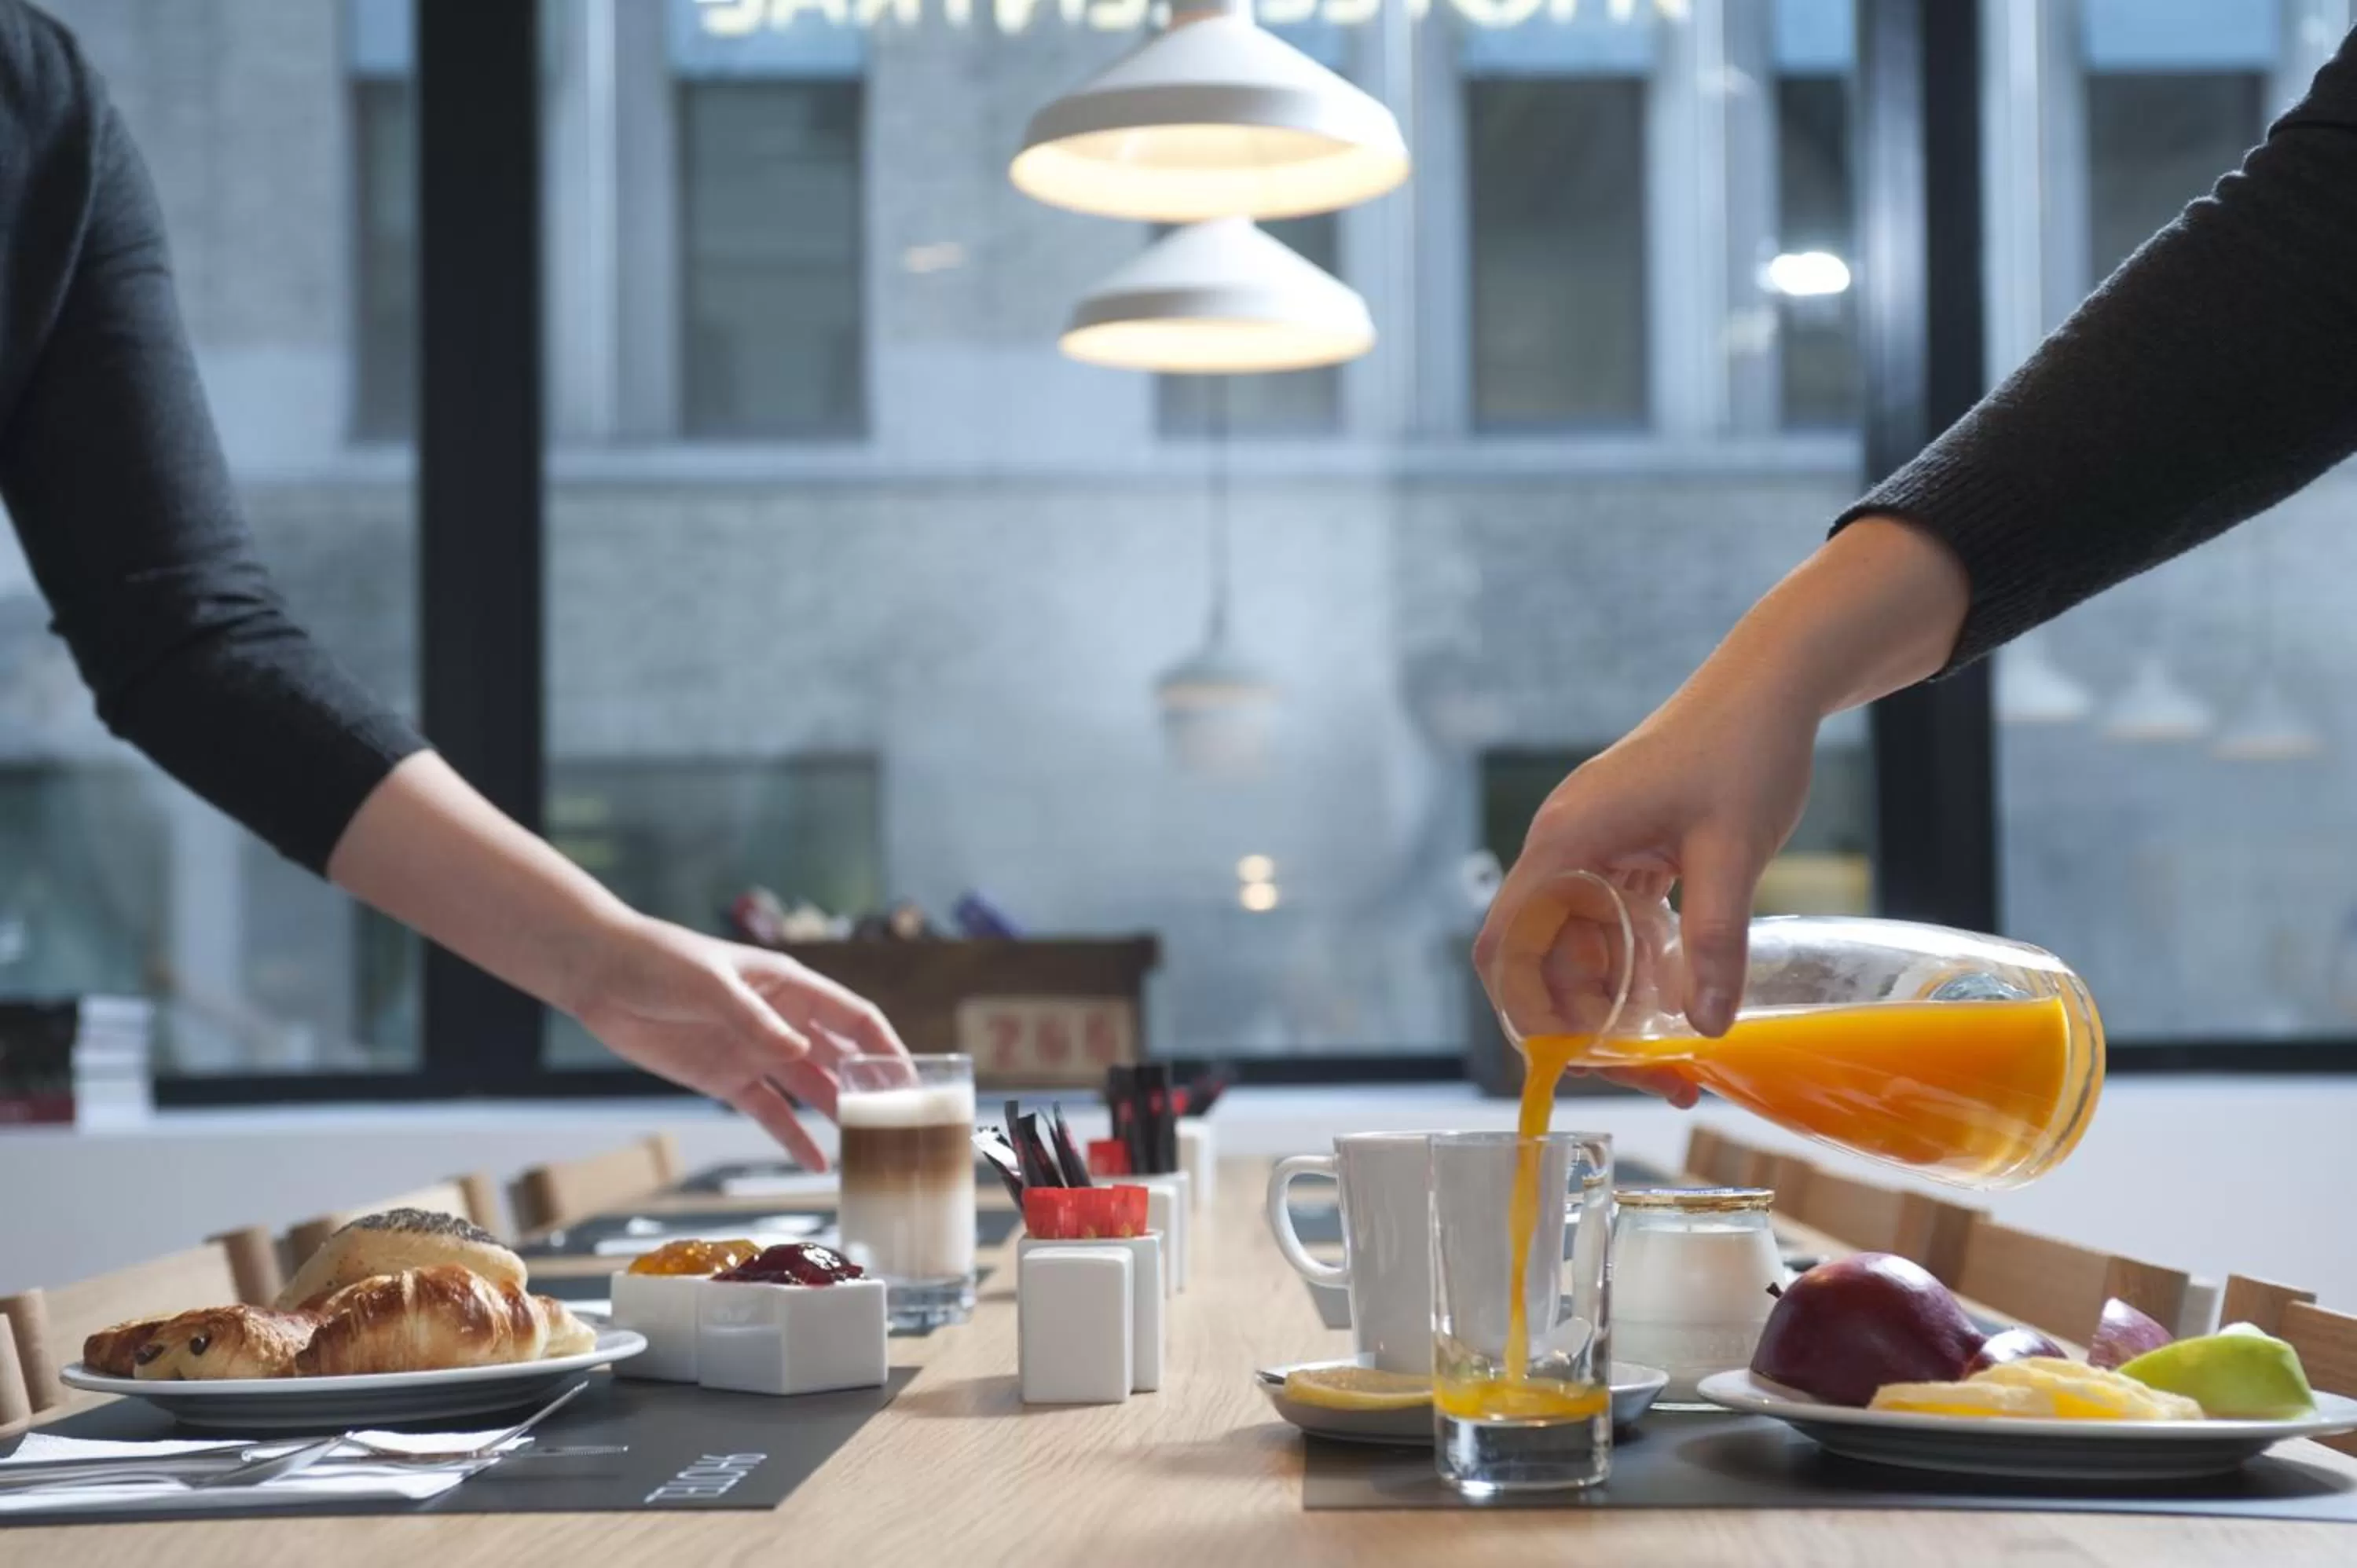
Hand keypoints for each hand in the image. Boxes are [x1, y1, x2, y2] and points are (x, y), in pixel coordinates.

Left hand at [566, 914, 907, 1169]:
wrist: (602, 975)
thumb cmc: (661, 962)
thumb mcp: (710, 985)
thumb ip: (755, 1020)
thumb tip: (800, 1052)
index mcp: (790, 987)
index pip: (854, 1019)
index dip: (886, 1048)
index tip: (913, 1082)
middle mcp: (782, 1022)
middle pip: (841, 1058)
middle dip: (871, 1089)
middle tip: (900, 1127)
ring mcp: (755, 1052)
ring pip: (810, 1089)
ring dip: (837, 1116)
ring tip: (868, 1151)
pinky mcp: (725, 1079)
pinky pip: (769, 1112)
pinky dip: (792, 1137)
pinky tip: (815, 1162)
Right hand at [1474, 682, 1818, 1105]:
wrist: (1769, 681)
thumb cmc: (1744, 749)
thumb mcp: (1733, 851)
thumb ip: (1714, 941)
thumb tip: (1703, 1027)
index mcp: (1567, 842)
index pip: (1507, 945)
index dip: (1528, 1011)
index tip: (1585, 1059)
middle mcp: (1562, 846)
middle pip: (1542, 958)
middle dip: (1587, 1023)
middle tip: (1659, 1074)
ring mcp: (1589, 847)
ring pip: (1576, 945)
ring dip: (1615, 998)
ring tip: (1678, 1046)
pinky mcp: (1620, 847)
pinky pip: (1607, 921)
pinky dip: (1635, 962)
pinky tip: (1682, 985)